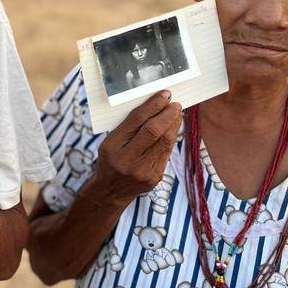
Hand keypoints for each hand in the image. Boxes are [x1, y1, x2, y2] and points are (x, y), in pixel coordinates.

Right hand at [88, 91, 180, 206]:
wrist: (110, 191)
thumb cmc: (110, 160)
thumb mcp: (110, 142)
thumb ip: (128, 127)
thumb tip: (153, 106)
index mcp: (112, 146)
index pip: (136, 120)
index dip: (153, 105)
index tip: (164, 95)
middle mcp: (126, 159)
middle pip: (153, 130)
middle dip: (167, 114)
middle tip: (175, 104)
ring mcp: (141, 170)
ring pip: (164, 142)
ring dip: (173, 125)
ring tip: (177, 114)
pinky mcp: (154, 177)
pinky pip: (167, 153)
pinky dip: (172, 138)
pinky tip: (173, 129)